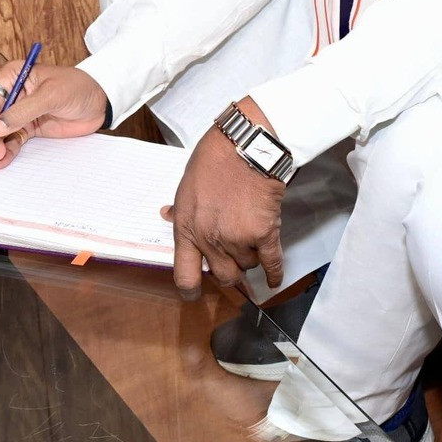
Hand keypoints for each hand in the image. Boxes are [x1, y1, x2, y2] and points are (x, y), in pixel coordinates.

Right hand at [0, 62, 109, 170]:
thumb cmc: (78, 88)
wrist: (99, 102)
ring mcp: (19, 112)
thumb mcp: (51, 96)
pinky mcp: (28, 127)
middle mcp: (12, 93)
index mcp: (14, 76)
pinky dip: (7, 151)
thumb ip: (23, 111)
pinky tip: (2, 162)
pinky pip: (13, 140)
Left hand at [163, 97, 287, 297]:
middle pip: (223, 276)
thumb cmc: (213, 161)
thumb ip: (180, 210)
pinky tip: (274, 280)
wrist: (245, 147)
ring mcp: (237, 240)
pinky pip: (271, 262)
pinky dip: (274, 273)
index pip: (185, 276)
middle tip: (233, 258)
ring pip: (247, 265)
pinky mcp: (264, 234)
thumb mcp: (184, 187)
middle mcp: (210, 241)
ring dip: (250, 256)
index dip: (191, 291)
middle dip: (230, 270)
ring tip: (251, 235)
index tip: (194, 294)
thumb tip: (167, 215)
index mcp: (186, 230)